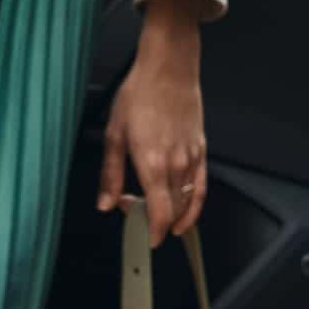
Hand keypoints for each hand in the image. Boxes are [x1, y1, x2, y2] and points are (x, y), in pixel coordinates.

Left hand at [97, 0, 206, 240]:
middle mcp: (175, 165)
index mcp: (151, 162)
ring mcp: (191, 158)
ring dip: (174, 215)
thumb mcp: (114, 134)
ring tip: (157, 213)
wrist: (168, 70)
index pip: (160, 213)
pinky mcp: (201, 150)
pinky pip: (202, 187)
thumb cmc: (139, 94)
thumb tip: (106, 202)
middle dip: (155, 220)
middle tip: (135, 211)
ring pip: (188, 202)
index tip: (146, 238)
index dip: (154, 232)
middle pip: (173, 211)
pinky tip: (187, 211)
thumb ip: (110, 174)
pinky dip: (196, 204)